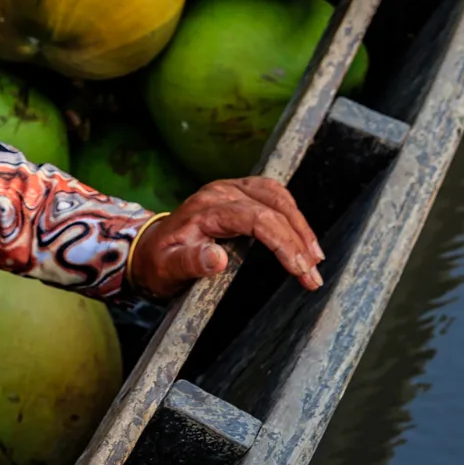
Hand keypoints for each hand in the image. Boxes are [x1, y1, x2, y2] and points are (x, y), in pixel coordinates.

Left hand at [130, 177, 325, 298]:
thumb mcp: (168, 269)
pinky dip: (292, 215)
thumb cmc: (159, 262)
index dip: (283, 243)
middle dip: (299, 240)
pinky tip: (302, 238)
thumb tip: (219, 259)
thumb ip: (191, 263)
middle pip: (273, 206)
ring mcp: (231, 189)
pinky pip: (273, 196)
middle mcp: (221, 192)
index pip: (256, 219)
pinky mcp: (238, 193)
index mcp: (206, 208)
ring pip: (278, 196)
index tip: (300, 270)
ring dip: (301, 226)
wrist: (148, 250)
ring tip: (315, 258)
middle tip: (313, 275)